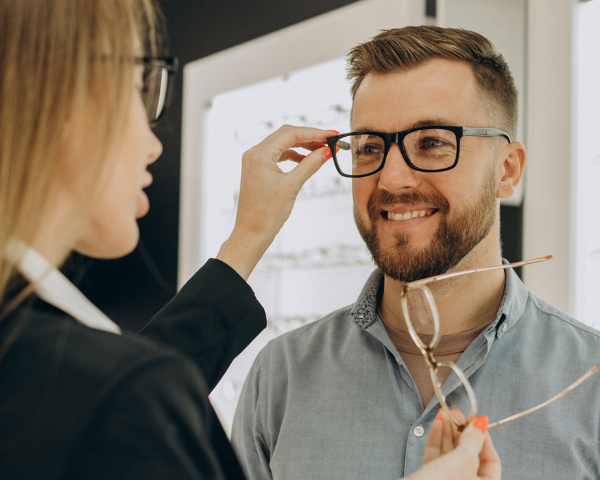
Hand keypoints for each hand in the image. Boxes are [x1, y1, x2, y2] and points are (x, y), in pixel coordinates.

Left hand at [216, 125, 335, 278]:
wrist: (252, 233)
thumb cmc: (268, 213)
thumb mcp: (292, 186)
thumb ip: (310, 165)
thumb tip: (327, 151)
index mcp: (259, 154)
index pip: (291, 134)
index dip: (314, 133)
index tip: (333, 135)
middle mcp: (254, 153)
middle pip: (286, 135)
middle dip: (309, 137)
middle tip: (330, 141)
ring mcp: (255, 161)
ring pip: (282, 144)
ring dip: (302, 146)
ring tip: (322, 151)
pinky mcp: (258, 169)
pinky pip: (278, 155)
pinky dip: (293, 155)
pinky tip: (306, 160)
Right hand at [406, 412, 500, 479]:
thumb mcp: (465, 459)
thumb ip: (473, 440)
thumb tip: (480, 425)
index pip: (492, 461)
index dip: (484, 439)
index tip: (476, 421)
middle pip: (469, 455)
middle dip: (462, 432)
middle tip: (457, 414)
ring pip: (451, 454)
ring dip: (447, 432)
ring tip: (444, 413)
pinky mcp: (431, 479)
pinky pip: (437, 457)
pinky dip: (436, 440)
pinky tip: (437, 424)